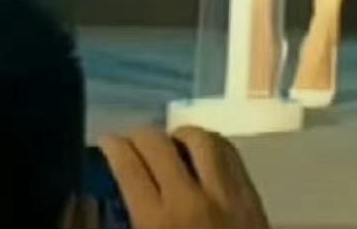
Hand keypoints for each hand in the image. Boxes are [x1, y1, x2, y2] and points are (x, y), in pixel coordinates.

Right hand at [98, 125, 269, 228]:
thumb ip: (135, 222)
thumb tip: (105, 203)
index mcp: (157, 223)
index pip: (129, 168)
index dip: (113, 148)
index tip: (106, 141)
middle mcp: (190, 200)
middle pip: (158, 144)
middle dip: (139, 135)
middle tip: (132, 140)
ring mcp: (225, 194)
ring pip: (199, 139)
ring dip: (178, 135)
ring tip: (169, 144)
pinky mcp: (251, 196)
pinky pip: (229, 152)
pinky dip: (211, 144)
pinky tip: (203, 153)